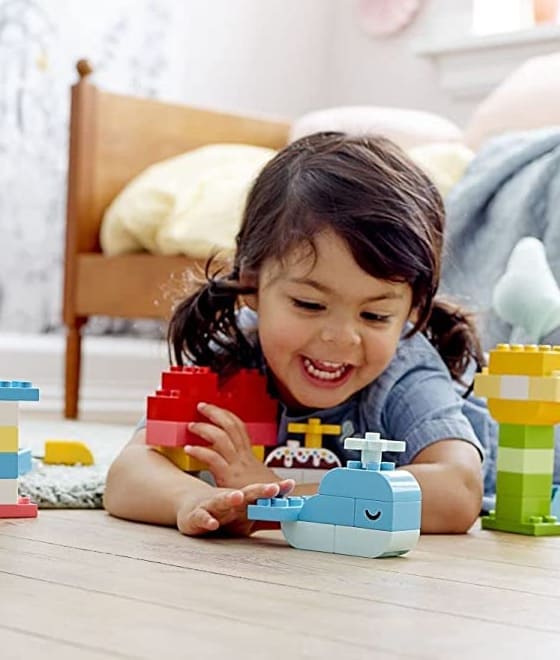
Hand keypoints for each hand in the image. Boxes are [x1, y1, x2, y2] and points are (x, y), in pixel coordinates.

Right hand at [177, 479, 294, 536]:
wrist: (191, 506)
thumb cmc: (224, 512)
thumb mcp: (247, 516)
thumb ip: (268, 518)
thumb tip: (293, 520)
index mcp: (245, 500)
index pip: (263, 493)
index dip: (276, 490)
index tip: (290, 485)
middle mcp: (231, 500)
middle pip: (247, 493)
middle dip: (261, 490)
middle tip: (274, 488)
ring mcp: (213, 506)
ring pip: (222, 501)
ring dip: (231, 498)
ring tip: (239, 497)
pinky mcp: (196, 516)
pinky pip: (202, 518)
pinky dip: (207, 520)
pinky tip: (213, 523)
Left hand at [185, 402, 279, 488]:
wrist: (275, 506)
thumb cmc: (264, 496)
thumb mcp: (259, 478)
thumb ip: (247, 471)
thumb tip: (241, 469)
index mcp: (249, 454)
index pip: (239, 426)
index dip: (226, 415)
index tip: (215, 409)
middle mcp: (243, 456)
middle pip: (230, 425)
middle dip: (215, 413)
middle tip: (201, 406)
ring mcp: (236, 464)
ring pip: (221, 437)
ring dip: (204, 429)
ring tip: (192, 426)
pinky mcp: (229, 475)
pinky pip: (213, 457)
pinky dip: (199, 451)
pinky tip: (189, 449)